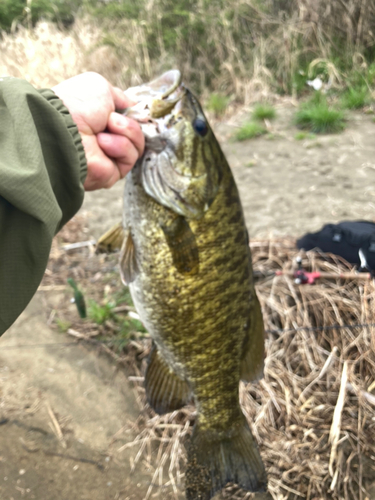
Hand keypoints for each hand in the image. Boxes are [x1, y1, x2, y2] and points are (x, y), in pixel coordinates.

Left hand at [52, 72, 143, 190]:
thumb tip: (134, 108)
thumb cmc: (76, 106)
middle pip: (137, 132)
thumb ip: (120, 98)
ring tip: (103, 131)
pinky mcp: (114, 171)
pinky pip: (131, 157)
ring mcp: (111, 156)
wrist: (63, 129)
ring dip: (125, 132)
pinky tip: (102, 143)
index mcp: (102, 119)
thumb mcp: (101, 88)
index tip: (133, 110)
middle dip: (129, 123)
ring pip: (137, 144)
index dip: (135, 114)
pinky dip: (120, 146)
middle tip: (110, 120)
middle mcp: (107, 138)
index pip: (130, 119)